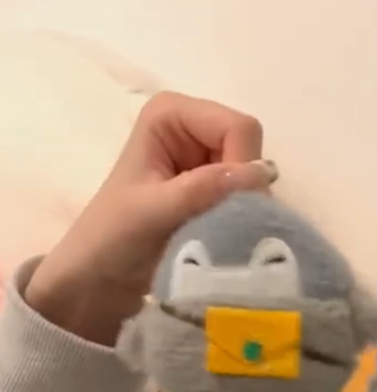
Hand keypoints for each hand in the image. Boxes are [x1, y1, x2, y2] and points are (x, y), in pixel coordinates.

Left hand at [24, 91, 276, 343]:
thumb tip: (262, 174)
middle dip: (244, 190)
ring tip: (214, 234)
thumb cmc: (113, 239)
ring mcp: (208, 159)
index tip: (221, 207)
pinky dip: (245, 219)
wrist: (99, 278)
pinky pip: (252, 198)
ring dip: (245, 209)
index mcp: (173, 113)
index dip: (240, 166)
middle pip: (253, 150)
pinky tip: (223, 236)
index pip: (239, 128)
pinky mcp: (217, 189)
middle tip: (218, 224)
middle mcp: (196, 128)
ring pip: (257, 178)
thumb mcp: (154, 211)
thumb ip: (204, 189)